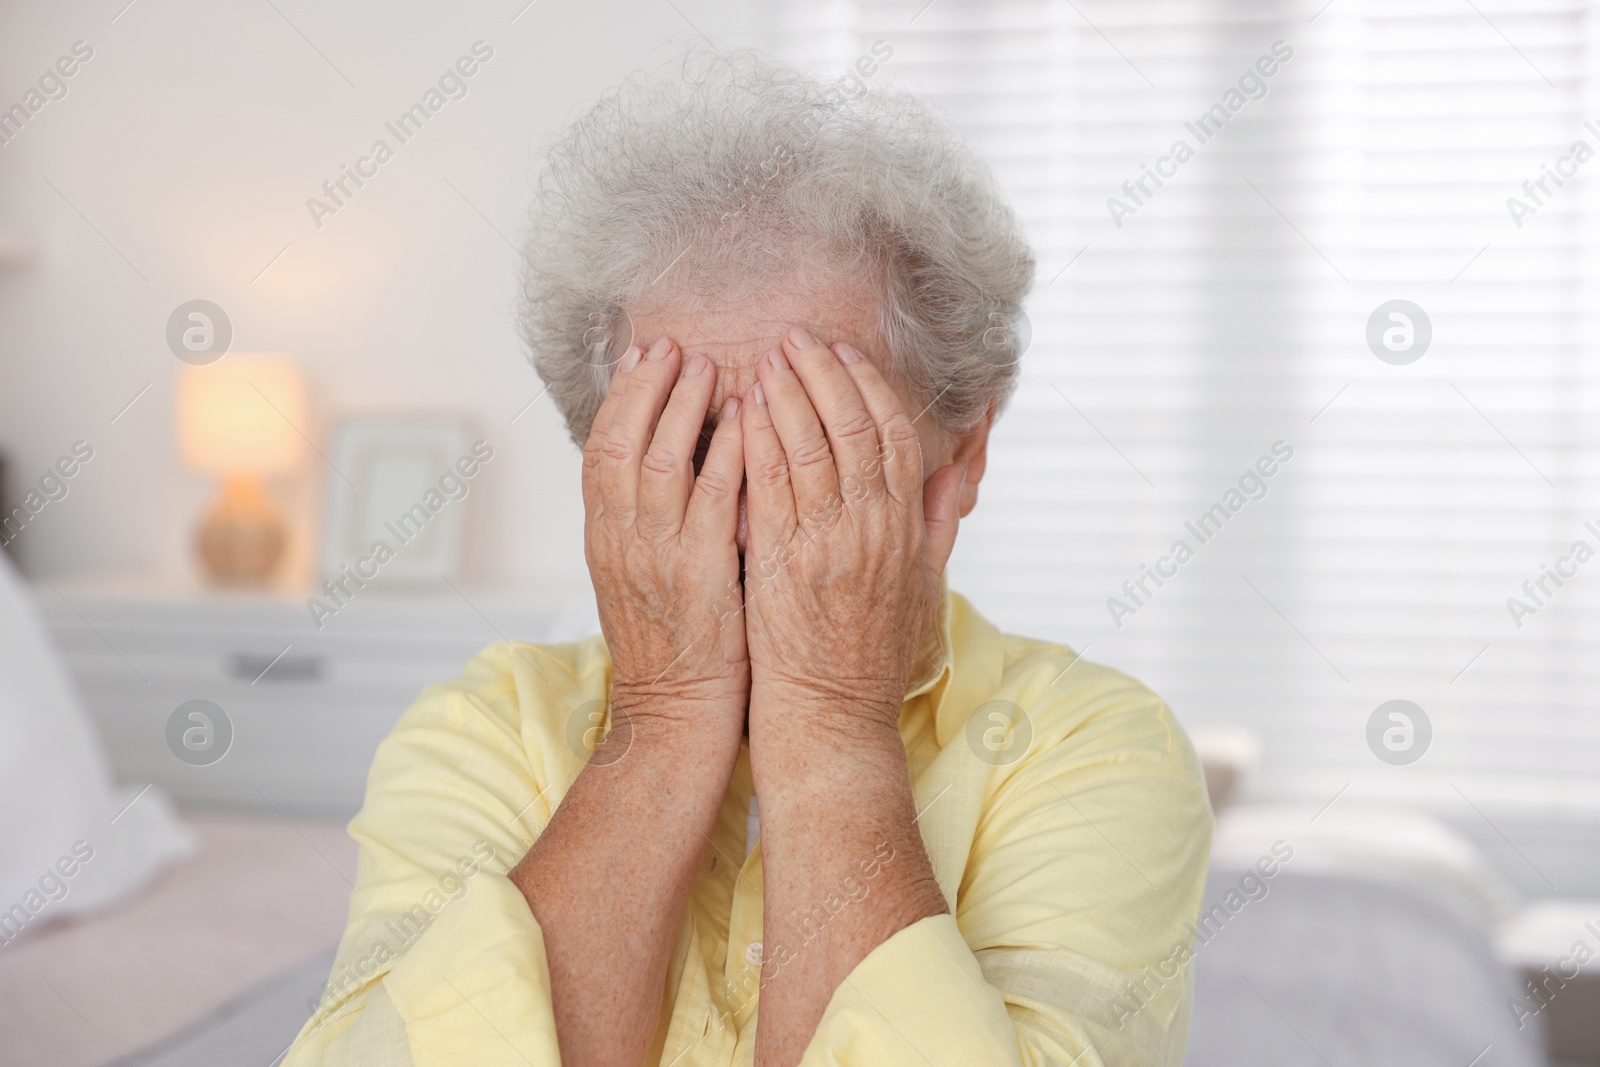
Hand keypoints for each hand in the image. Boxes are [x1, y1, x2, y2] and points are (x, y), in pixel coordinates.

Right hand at [582, 336, 747, 732]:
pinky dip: (727, 454)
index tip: (642, 355)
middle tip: (674, 346)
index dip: (621, 398)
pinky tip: (747, 420)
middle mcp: (622, 541)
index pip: (600, 450)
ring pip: (661, 462)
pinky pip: (713, 501)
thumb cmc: (672, 646)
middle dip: (647, 387)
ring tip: (710, 366)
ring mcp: (658, 557)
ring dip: (684, 407)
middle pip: (622, 442)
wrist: (674, 715)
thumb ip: (646, 521)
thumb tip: (665, 459)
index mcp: (604, 538)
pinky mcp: (701, 575)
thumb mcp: (639, 577)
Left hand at [739, 326, 966, 738]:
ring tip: (765, 356)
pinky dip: (757, 438)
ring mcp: (826, 542)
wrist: (831, 719)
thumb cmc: (872, 659)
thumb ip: (938, 527)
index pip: (896, 437)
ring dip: (786, 392)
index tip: (846, 355)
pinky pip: (769, 483)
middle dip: (823, 373)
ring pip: (809, 445)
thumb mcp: (924, 590)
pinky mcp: (781, 561)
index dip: (870, 388)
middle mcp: (872, 528)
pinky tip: (742, 407)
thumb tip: (958, 473)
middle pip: (853, 427)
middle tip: (796, 337)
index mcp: (906, 530)